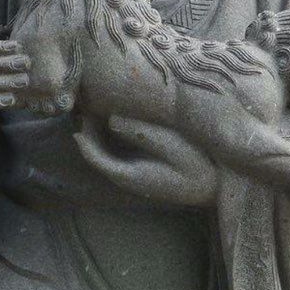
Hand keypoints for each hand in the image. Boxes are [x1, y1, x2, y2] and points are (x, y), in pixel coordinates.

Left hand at [74, 115, 217, 206]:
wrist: (212, 186)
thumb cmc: (196, 166)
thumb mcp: (171, 145)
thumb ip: (141, 133)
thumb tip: (111, 119)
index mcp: (129, 175)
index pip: (95, 158)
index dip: (83, 137)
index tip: (77, 116)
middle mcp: (126, 178)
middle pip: (96, 154)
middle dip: (88, 131)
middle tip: (84, 103)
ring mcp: (133, 175)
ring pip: (105, 153)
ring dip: (98, 132)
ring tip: (94, 105)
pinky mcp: (140, 169)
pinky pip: (116, 152)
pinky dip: (109, 136)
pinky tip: (112, 117)